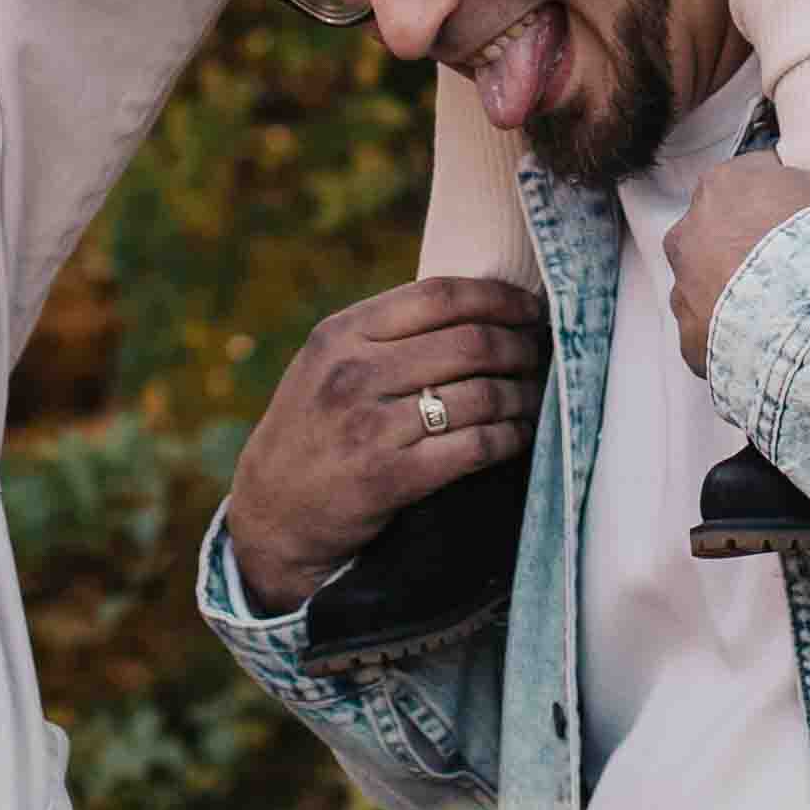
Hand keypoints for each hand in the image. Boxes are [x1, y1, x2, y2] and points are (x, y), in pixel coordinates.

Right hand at [223, 275, 550, 616]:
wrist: (270, 514)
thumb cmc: (311, 430)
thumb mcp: (327, 364)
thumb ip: (384, 334)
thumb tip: (476, 306)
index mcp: (342, 333)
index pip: (438, 295)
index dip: (497, 297)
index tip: (530, 308)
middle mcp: (354, 372)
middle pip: (469, 342)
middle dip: (519, 347)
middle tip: (539, 356)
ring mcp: (369, 426)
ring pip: (479, 395)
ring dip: (521, 395)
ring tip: (533, 398)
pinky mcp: (387, 478)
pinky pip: (473, 447)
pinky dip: (508, 438)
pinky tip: (517, 436)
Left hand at [663, 91, 809, 373]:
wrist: (809, 327)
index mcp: (722, 186)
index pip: (754, 181)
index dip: (787, 199)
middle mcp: (690, 234)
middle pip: (727, 232)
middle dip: (758, 244)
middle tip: (805, 264)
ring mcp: (684, 291)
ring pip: (712, 283)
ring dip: (740, 291)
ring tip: (787, 308)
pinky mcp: (689, 340)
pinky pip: (709, 334)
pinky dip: (732, 337)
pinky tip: (768, 342)